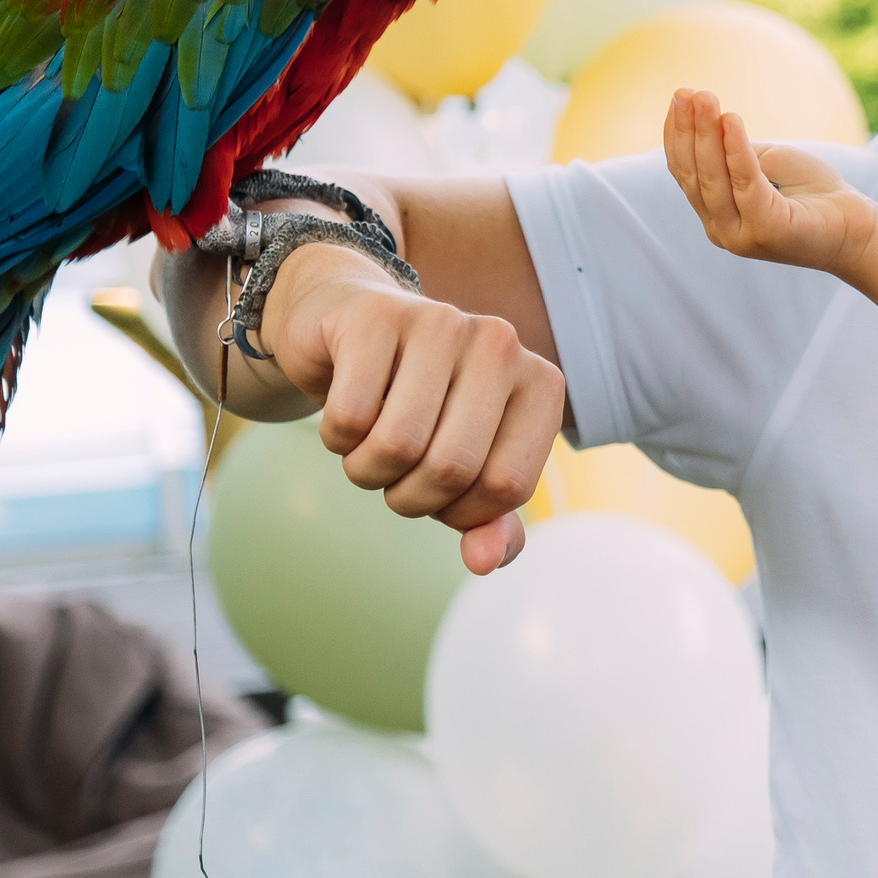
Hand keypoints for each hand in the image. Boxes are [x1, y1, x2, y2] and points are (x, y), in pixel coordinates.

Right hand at [257, 241, 563, 574]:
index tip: (442, 491)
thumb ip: (487, 521)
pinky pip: (348, 416)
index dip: (461, 512)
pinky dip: (336, 437)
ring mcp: (441, 321)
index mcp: (540, 384)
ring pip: (397, 445)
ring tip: (369, 444)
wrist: (352, 327)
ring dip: (367, 470)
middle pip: (451, 468)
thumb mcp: (464, 466)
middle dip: (409, 497)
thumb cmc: (422, 408)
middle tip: (396, 474)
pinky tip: (347, 410)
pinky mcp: (378, 315)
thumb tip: (484, 562)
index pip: (507, 487)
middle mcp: (502, 344)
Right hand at [664, 89, 877, 274]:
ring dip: (706, 134)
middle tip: (685, 92)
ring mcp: (742, 235)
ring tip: (705, 99)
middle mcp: (722, 230)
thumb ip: (736, 151)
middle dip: (687, 130)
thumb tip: (709, 122)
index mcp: (717, 215)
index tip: (679, 97)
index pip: (685, 172)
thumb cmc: (814, 192)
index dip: (677, 135)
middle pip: (694, 175)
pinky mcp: (768, 231)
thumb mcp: (768, 163)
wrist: (859, 229)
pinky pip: (746, 184)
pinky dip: (736, 150)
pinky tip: (731, 120)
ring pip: (714, 179)